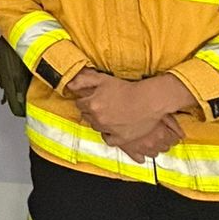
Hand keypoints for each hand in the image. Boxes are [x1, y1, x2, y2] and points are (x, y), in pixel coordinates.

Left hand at [69, 70, 188, 143]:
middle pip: (86, 116)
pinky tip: (115, 127)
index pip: (79, 104)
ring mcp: (109, 129)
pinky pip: (108, 139)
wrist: (149, 100)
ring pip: (96, 127)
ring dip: (100, 122)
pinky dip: (110, 134)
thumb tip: (69, 85)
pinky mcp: (120, 138)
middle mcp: (98, 118)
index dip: (87, 101)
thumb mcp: (103, 79)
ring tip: (112, 115)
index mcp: (92, 104)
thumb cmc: (127, 88)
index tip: (95, 99)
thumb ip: (83, 81)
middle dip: (92, 111)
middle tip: (104, 106)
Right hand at [106, 116, 184, 163]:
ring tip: (152, 140)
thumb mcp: (159, 112)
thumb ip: (173, 124)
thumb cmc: (138, 109)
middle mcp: (152, 144)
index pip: (174, 140)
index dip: (174, 135)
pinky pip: (138, 158)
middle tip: (162, 135)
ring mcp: (140, 148)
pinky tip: (141, 154)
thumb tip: (182, 134)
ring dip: (154, 148)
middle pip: (165, 147)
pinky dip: (141, 157)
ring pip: (153, 153)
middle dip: (165, 142)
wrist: (116, 112)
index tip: (172, 133)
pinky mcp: (129, 150)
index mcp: (161, 135)